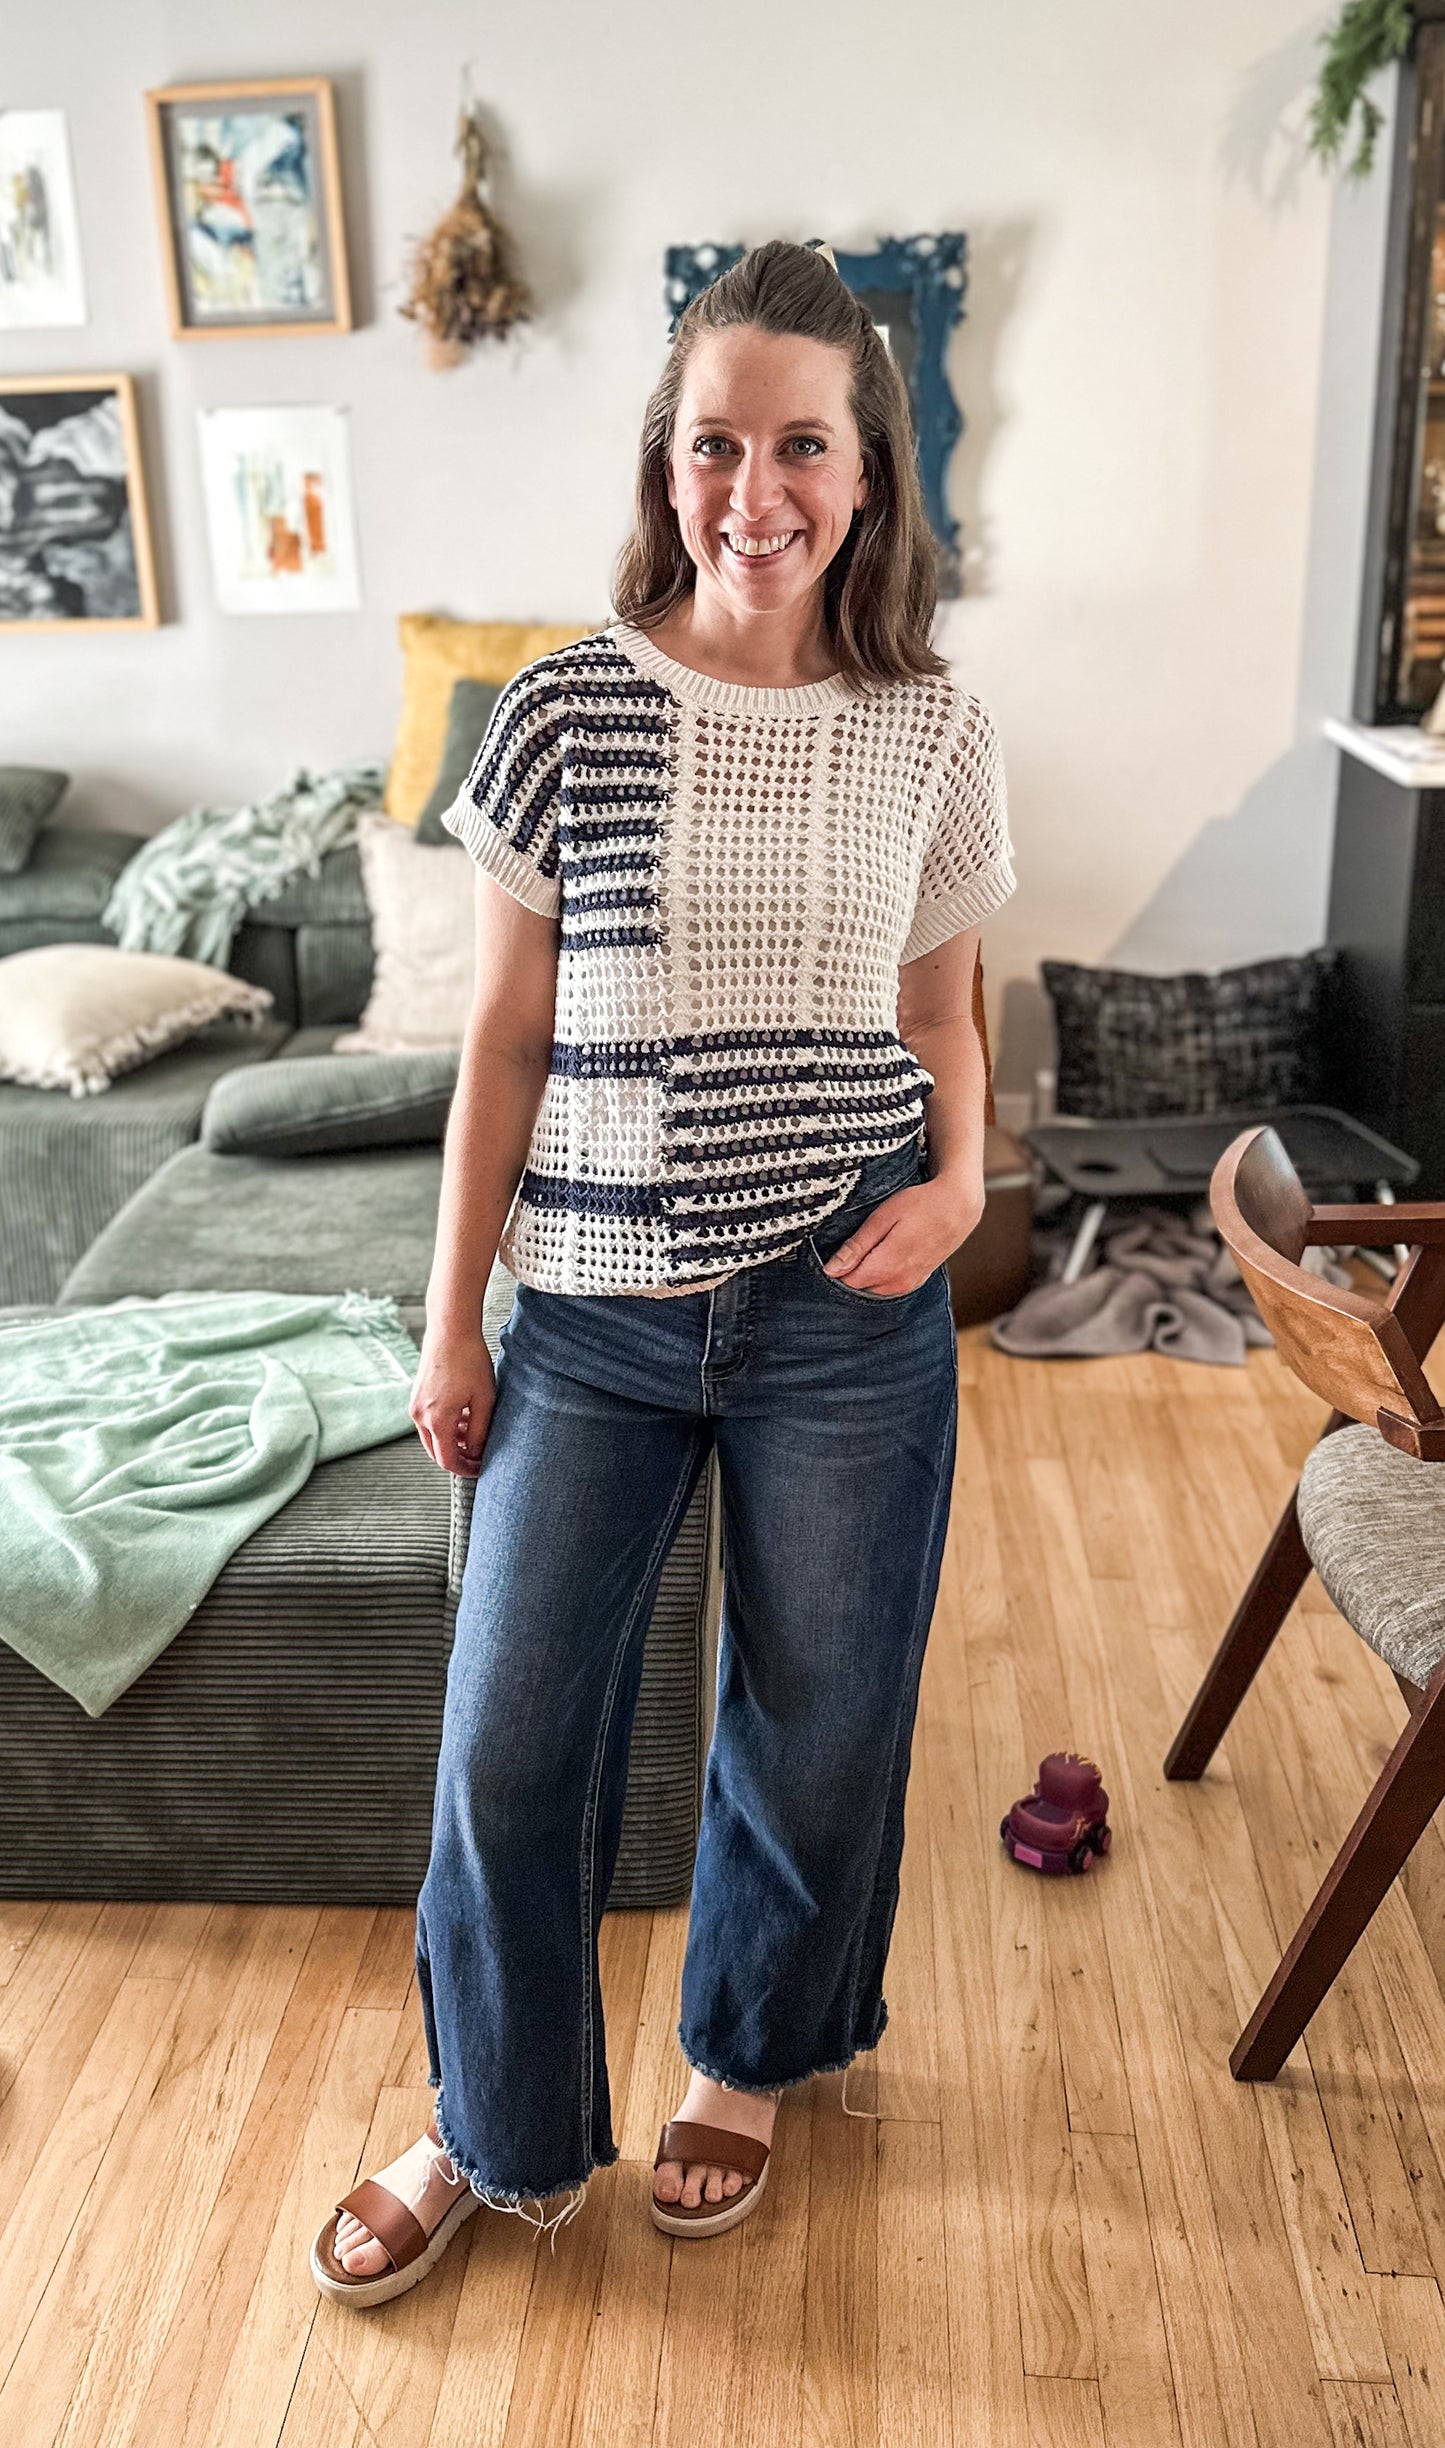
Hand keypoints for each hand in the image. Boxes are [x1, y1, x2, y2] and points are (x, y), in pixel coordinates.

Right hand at [409, 1327, 495, 1476]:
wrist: (450, 1329)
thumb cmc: (470, 1361)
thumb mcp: (484, 1400)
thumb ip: (479, 1432)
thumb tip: (475, 1453)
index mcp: (437, 1420)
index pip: (447, 1460)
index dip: (465, 1469)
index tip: (481, 1468)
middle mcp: (420, 1416)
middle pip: (436, 1452)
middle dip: (458, 1457)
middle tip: (479, 1454)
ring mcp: (415, 1406)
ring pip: (432, 1437)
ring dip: (452, 1441)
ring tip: (474, 1430)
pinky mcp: (416, 1396)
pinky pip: (428, 1421)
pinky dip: (444, 1426)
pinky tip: (463, 1415)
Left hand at [822, 1174, 984, 1296]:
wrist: (958, 1207)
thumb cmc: (920, 1206)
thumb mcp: (882, 1219)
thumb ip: (856, 1247)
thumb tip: (831, 1269)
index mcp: (885, 1267)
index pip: (847, 1281)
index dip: (838, 1266)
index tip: (840, 1248)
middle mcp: (897, 1282)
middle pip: (860, 1287)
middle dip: (852, 1269)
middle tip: (859, 1242)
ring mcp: (910, 1284)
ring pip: (874, 1288)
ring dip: (868, 1272)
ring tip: (875, 1244)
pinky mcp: (918, 1280)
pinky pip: (890, 1286)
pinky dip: (883, 1274)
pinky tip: (887, 1253)